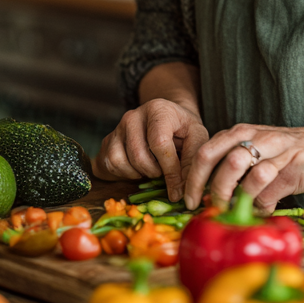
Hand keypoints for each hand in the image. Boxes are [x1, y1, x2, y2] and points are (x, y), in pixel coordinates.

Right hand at [94, 98, 208, 202]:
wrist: (165, 121)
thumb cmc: (182, 131)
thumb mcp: (195, 138)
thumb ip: (191, 161)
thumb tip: (182, 192)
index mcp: (158, 110)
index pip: (160, 143)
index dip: (170, 170)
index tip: (178, 190)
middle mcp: (134, 115)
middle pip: (139, 155)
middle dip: (154, 172)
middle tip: (164, 172)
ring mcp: (118, 127)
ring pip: (121, 161)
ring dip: (139, 173)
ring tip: (152, 167)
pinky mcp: (108, 140)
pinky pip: (111, 164)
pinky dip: (126, 174)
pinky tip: (139, 167)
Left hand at [183, 122, 303, 213]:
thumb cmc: (282, 153)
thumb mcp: (253, 148)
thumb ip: (229, 162)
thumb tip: (203, 194)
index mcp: (240, 132)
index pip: (205, 152)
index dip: (193, 179)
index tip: (189, 200)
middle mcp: (256, 137)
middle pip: (221, 162)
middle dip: (211, 190)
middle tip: (210, 208)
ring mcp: (277, 152)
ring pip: (246, 175)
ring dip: (237, 198)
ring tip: (237, 209)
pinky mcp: (295, 168)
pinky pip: (270, 191)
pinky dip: (262, 205)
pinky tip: (263, 208)